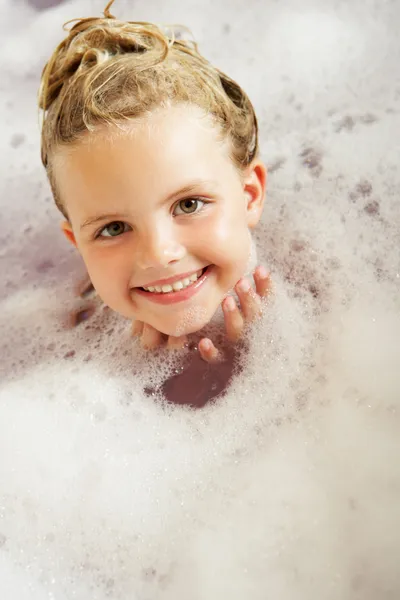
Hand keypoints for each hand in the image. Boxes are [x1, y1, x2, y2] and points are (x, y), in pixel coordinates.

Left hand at [131, 265, 270, 361]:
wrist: (222, 380)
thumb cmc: (232, 338)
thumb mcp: (242, 315)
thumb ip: (245, 293)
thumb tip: (244, 262)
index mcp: (257, 323)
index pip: (266, 303)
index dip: (266, 288)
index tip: (261, 270)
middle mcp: (249, 337)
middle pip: (254, 318)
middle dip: (249, 300)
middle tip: (242, 283)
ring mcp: (236, 352)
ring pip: (237, 335)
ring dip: (234, 318)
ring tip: (227, 301)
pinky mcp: (220, 369)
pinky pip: (216, 361)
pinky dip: (211, 352)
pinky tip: (204, 343)